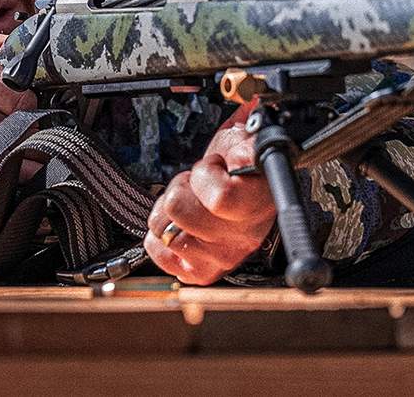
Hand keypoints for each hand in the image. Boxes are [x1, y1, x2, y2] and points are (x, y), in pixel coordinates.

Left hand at [143, 101, 276, 284]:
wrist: (248, 197)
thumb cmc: (246, 171)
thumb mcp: (248, 143)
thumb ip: (246, 143)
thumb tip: (244, 146)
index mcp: (257, 206)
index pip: (220, 198)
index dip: (207, 174)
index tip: (216, 165)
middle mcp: (241, 238)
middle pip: (178, 209)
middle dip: (183, 187)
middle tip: (200, 183)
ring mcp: (220, 257)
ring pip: (163, 229)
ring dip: (171, 211)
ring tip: (192, 203)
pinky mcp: (200, 270)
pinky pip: (156, 249)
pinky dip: (161, 234)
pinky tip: (183, 224)